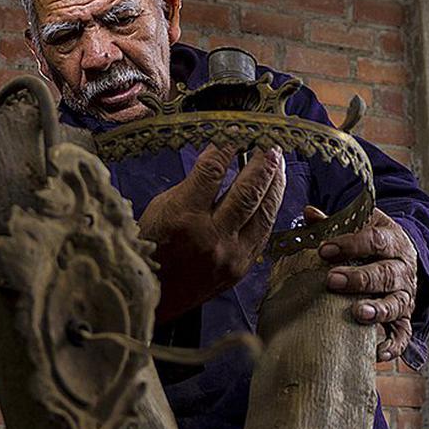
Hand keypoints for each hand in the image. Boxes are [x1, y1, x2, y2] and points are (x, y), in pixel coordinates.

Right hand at [140, 144, 285, 321]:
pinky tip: (272, 192)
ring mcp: (230, 254)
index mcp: (183, 217)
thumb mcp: (160, 208)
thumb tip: (219, 159)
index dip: (226, 146)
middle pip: (247, 190)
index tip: (235, 131)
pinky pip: (263, 231)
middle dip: (262, 162)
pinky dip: (270, 208)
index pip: (212, 171)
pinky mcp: (241, 267)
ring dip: (274, 182)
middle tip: (269, 142)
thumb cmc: (151, 247)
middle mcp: (210, 236)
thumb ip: (192, 186)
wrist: (153, 297)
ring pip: (264, 211)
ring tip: (277, 162)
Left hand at [306, 207, 417, 361]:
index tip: (324, 249)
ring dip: (378, 309)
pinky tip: (376, 351)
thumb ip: (335, 223)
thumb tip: (308, 213)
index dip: (350, 244)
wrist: (403, 256)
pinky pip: (403, 334)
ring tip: (358, 313)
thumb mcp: (361, 226)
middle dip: (359, 278)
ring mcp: (405, 295)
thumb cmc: (374, 241)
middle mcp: (403, 269)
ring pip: (397, 303)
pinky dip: (393, 344)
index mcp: (393, 241)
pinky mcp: (405, 318)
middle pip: (386, 273)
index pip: (375, 240)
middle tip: (332, 280)